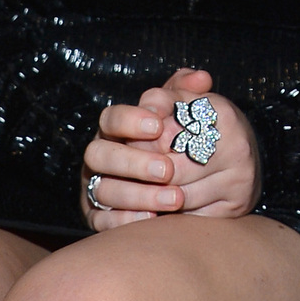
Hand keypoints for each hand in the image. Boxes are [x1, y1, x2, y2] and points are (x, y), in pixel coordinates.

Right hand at [80, 67, 261, 228]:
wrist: (194, 184)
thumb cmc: (184, 142)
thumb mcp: (187, 115)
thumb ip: (189, 95)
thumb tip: (201, 78)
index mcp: (117, 129)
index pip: (111, 118)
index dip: (130, 120)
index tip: (158, 125)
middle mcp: (102, 156)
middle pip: (98, 154)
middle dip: (133, 162)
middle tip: (168, 170)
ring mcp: (97, 187)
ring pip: (103, 190)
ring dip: (138, 195)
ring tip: (176, 199)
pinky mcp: (100, 217)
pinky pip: (102, 222)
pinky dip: (125, 221)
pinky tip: (153, 219)